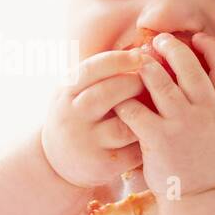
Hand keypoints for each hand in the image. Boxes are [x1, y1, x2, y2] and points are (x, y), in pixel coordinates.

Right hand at [41, 49, 145, 187]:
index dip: (118, 60)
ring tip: (157, 107)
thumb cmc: (78, 116)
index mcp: (65, 92)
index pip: (91, 69)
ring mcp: (86, 143)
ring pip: (123, 126)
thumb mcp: (75, 92)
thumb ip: (100, 74)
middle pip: (106, 94)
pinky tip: (157, 132)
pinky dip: (148, 140)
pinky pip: (133, 151)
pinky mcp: (102, 165)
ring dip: (145, 115)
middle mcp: (72, 117)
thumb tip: (141, 49)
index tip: (140, 55)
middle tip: (152, 81)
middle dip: (134, 84)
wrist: (57, 164)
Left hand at [113, 32, 214, 200]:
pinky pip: (136, 109)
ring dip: (146, 67)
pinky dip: (125, 101)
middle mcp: (208, 110)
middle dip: (172, 48)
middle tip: (158, 41)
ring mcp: (184, 123)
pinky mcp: (160, 138)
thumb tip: (205, 78)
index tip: (198, 38)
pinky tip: (119, 99)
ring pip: (160, 81)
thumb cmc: (211, 164)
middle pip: (189, 66)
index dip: (211, 47)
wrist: (203, 198)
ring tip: (138, 61)